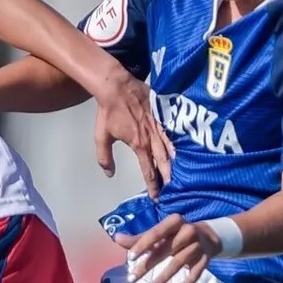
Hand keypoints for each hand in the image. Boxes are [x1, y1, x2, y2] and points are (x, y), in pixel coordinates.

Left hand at [92, 73, 172, 196]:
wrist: (116, 86)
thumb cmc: (108, 112)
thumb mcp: (101, 136)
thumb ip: (105, 157)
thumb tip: (110, 174)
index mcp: (138, 144)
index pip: (148, 169)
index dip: (152, 184)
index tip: (156, 196)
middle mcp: (151, 137)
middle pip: (163, 161)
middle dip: (168, 177)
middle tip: (172, 190)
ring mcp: (158, 126)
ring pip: (170, 148)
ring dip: (175, 162)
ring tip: (180, 174)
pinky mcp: (161, 115)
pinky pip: (171, 132)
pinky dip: (176, 143)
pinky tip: (181, 150)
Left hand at [114, 213, 222, 282]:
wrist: (208, 235)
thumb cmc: (176, 234)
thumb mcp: (160, 232)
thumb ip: (139, 238)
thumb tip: (116, 237)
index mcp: (174, 221)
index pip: (156, 232)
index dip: (143, 245)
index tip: (130, 258)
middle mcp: (188, 231)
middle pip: (166, 250)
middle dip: (148, 265)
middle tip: (132, 278)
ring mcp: (198, 245)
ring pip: (179, 262)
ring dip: (164, 277)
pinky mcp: (206, 258)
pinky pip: (196, 272)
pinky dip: (188, 282)